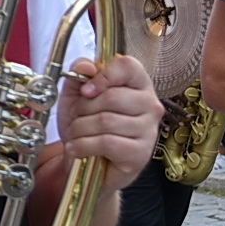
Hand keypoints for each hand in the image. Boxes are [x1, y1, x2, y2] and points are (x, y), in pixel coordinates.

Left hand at [56, 54, 160, 193]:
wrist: (84, 160)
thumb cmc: (85, 124)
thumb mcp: (75, 96)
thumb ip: (78, 76)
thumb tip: (85, 66)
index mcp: (137, 84)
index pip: (128, 66)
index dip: (103, 75)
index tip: (85, 90)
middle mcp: (149, 105)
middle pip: (112, 96)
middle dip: (84, 109)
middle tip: (78, 119)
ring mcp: (149, 130)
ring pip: (106, 121)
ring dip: (80, 129)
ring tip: (77, 135)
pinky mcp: (141, 153)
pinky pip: (107, 142)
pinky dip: (84, 145)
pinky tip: (78, 148)